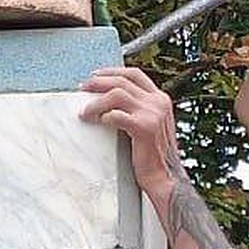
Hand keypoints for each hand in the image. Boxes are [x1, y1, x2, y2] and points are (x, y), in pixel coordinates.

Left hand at [79, 67, 181, 206]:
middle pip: (123, 80)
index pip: (135, 74)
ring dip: (96, 102)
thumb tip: (108, 100)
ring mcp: (153, 113)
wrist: (165, 177)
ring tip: (85, 111)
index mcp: (160, 99)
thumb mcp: (150, 124)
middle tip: (84, 88)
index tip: (96, 75)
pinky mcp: (144, 127)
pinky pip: (116, 115)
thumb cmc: (153, 155)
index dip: (113, 72)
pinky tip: (98, 122)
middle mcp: (159, 102)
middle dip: (99, 82)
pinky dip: (104, 116)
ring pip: (117, 94)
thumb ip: (137, 109)